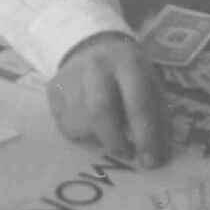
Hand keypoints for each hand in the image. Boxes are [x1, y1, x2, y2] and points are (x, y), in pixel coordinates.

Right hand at [46, 33, 168, 167]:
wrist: (91, 47)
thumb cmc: (128, 74)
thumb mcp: (150, 84)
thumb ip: (155, 116)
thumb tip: (156, 156)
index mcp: (128, 62)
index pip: (137, 103)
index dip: (145, 137)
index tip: (150, 162)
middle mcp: (96, 66)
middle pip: (100, 111)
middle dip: (115, 140)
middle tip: (126, 153)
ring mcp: (70, 76)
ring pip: (80, 122)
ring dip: (98, 138)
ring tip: (108, 133)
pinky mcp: (52, 89)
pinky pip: (65, 124)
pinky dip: (81, 133)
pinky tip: (89, 124)